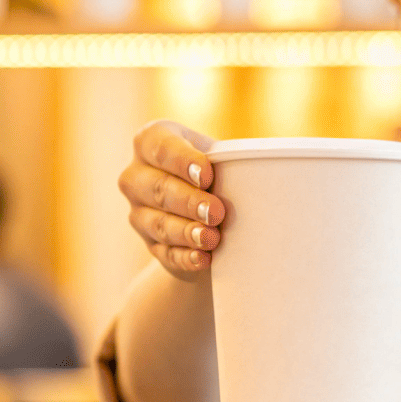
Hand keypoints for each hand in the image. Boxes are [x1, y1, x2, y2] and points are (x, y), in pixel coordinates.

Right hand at [118, 121, 225, 279]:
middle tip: (217, 211)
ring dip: (186, 232)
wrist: (212, 212)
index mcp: (151, 142)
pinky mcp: (151, 244)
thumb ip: (231, 160)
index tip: (207, 175)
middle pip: (158, 188)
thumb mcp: (222, 158)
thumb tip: (263, 168)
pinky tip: (202, 259)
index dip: (182, 160)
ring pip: (158, 223)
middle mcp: (137, 176)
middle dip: (188, 201)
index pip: (159, 146)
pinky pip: (165, 252)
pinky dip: (185, 257)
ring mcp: (139, 213)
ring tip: (212, 238)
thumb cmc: (219, 172)